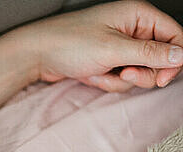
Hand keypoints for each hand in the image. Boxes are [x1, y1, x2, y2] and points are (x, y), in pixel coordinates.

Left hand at [24, 0, 182, 90]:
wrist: (35, 55)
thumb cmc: (67, 43)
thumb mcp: (113, 49)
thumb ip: (150, 54)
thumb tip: (180, 55)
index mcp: (139, 15)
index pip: (175, 37)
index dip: (174, 60)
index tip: (162, 79)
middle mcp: (132, 29)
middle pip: (159, 60)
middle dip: (141, 73)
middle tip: (124, 73)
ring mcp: (120, 47)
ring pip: (139, 73)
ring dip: (120, 80)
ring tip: (99, 72)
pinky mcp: (108, 62)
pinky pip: (121, 79)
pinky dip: (107, 82)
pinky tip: (91, 75)